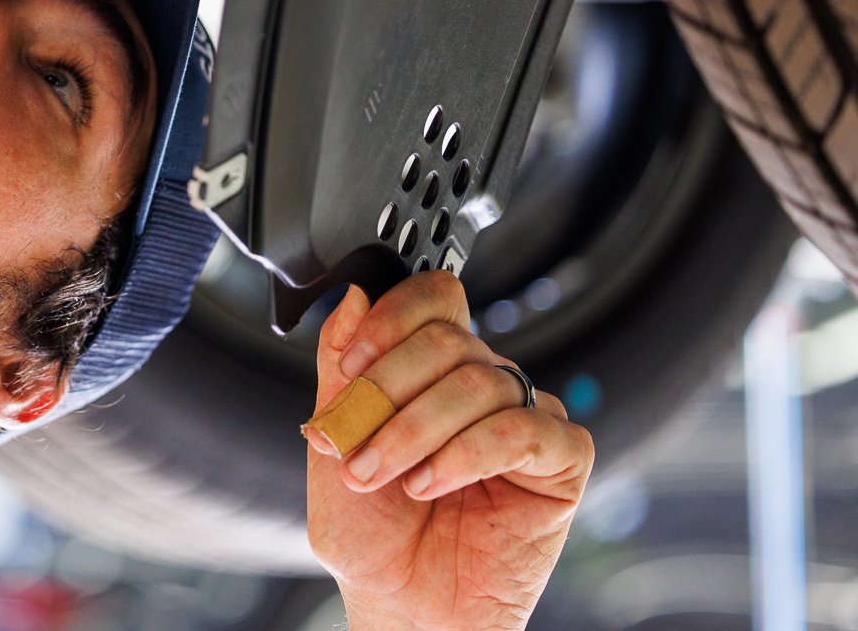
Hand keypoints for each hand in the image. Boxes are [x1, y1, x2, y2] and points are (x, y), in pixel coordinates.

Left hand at [306, 274, 592, 630]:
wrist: (402, 605)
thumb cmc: (373, 533)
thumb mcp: (335, 441)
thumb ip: (339, 369)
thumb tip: (351, 298)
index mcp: (433, 371)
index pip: (434, 300)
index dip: (392, 318)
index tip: (352, 366)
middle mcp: (484, 387)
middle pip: (449, 340)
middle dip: (389, 391)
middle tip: (355, 447)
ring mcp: (526, 420)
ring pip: (477, 383)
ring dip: (415, 431)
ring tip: (387, 478)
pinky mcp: (562, 463)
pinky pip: (521, 429)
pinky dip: (465, 454)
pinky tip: (431, 483)